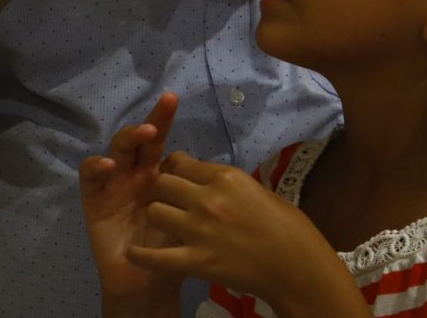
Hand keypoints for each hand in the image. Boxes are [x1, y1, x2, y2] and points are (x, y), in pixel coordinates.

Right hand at [79, 93, 184, 306]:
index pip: (161, 139)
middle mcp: (134, 172)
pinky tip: (109, 165)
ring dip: (130, 137)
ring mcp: (113, 183)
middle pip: (140, 138)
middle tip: (165, 106)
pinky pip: (90, 176)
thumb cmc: (172, 249)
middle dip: (151, 119)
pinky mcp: (94, 199)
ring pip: (116, 149)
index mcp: (157, 172)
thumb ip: (194, 192)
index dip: (165, 118)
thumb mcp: (188, 216)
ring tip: (146, 133)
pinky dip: (97, 166)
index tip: (173, 97)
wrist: (148, 284)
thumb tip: (220, 170)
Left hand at [130, 153, 361, 313]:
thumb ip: (225, 185)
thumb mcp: (255, 190)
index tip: (175, 178)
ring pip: (154, 213)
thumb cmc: (286, 225)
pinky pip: (156, 257)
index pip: (179, 162)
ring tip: (161, 227)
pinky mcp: (196, 261)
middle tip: (166, 201)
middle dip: (160, 191)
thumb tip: (206, 181)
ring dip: (156, 218)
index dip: (173, 169)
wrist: (294, 264)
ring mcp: (199, 230)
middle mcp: (207, 198)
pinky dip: (141, 256)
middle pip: (162, 183)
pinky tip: (133, 254)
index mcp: (224, 176)